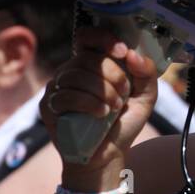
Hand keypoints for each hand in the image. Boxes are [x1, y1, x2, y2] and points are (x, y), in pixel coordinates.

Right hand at [40, 25, 158, 177]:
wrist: (108, 156)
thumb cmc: (122, 124)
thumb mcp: (145, 97)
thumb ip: (146, 73)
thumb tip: (133, 54)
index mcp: (92, 64)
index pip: (88, 38)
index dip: (103, 39)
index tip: (122, 51)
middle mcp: (72, 71)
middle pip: (87, 57)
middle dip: (112, 75)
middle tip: (123, 95)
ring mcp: (57, 88)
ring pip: (76, 75)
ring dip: (102, 92)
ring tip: (113, 108)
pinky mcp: (48, 106)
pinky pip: (65, 96)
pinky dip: (88, 104)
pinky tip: (101, 114)